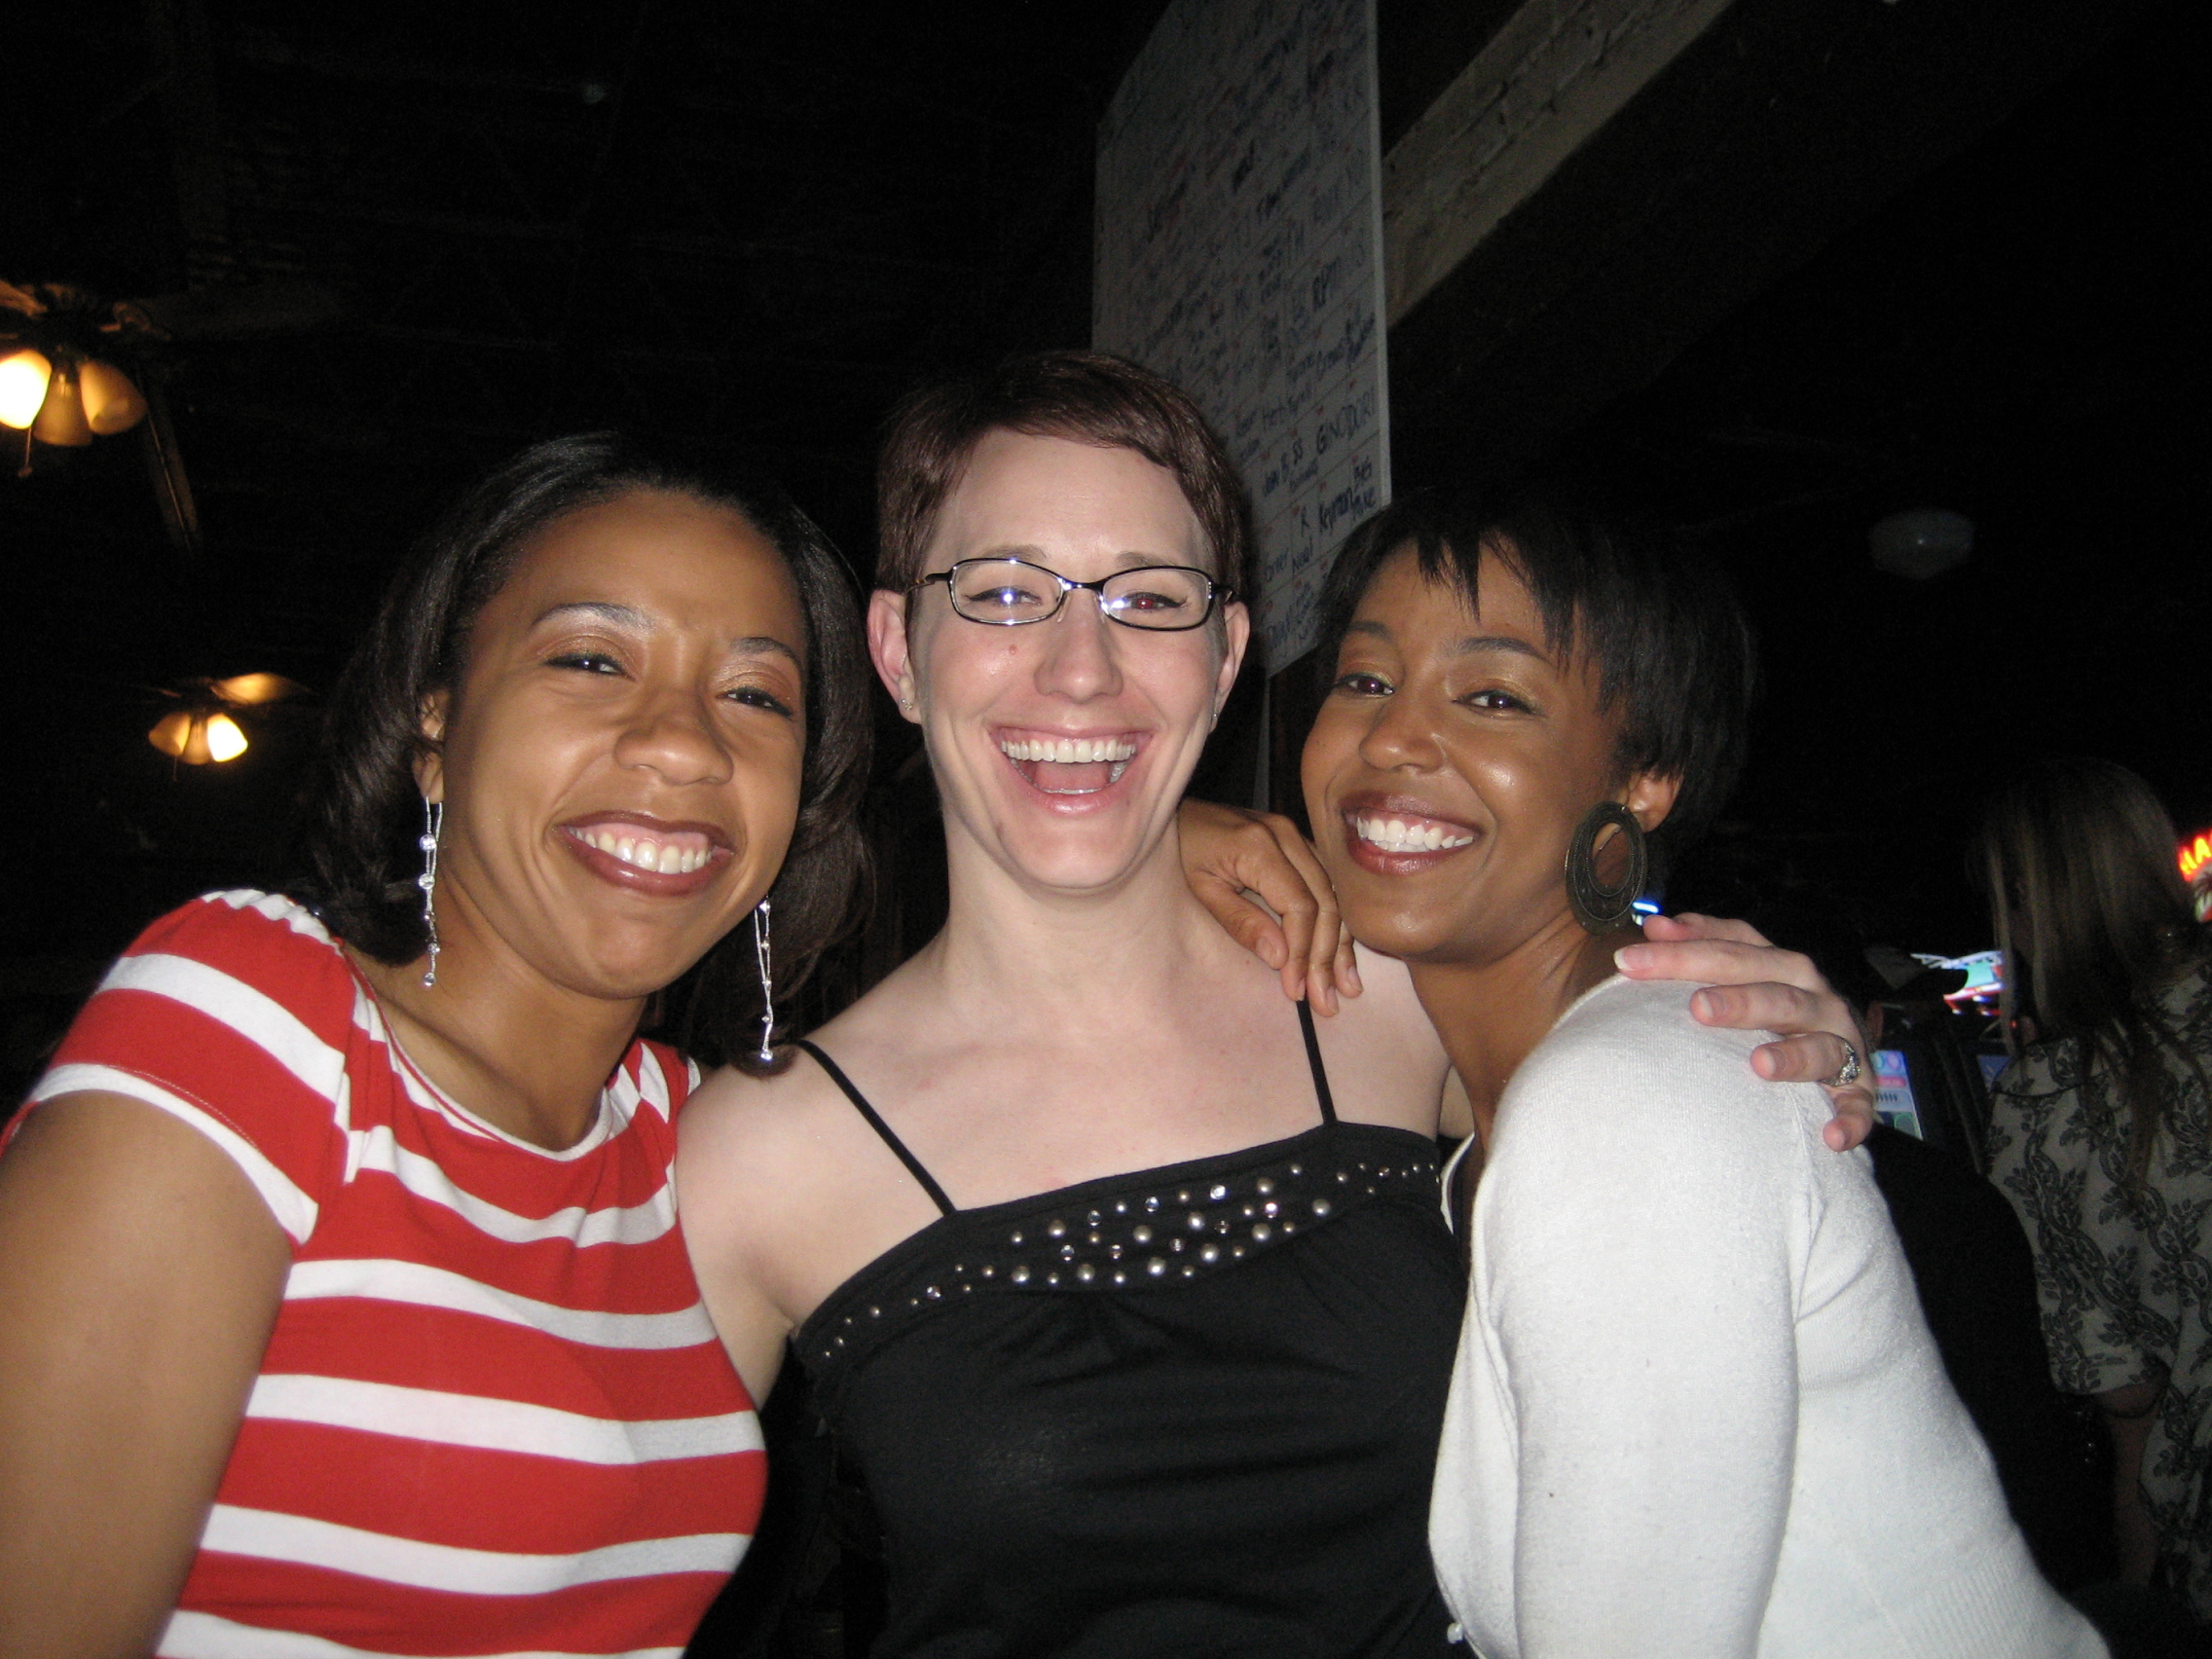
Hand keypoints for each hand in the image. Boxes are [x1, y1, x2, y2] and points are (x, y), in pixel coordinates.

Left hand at [1176, 799, 1360, 1010]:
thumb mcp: (1200, 890)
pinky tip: (1342, 954)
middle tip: (1327, 1001)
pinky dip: (1335, 923)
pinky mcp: (1301, 843)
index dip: (1302, 951)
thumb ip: (1240, 922)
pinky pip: (1328, 885)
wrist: (1179, 812)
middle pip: (1324, 902)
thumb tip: (1282, 958)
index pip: (1299, 906)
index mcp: (1259, 845)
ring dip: (1340, 944)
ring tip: (1347, 987)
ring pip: (1334, 895)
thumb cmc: (1181, 851)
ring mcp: (1298, 836)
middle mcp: (1287, 836)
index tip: (1297, 989)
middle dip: (1326, 957)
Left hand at [1615, 913, 1875, 1150]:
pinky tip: (1831, 1135)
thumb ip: (1700, 946)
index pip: (1734, 951)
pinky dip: (1850, 1120)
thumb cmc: (1775, 1008)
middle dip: (1738, 999)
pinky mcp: (1858, 1089)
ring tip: (1759, 1063)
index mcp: (1782, 966)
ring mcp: (1841, 1044)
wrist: (1843, 1048)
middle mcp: (1816, 999)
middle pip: (1776, 993)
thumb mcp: (1742, 971)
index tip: (1628, 962)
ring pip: (1820, 1046)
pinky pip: (1857, 1105)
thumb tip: (1654, 926)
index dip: (1684, 951)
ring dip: (1793, 1056)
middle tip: (1696, 1007)